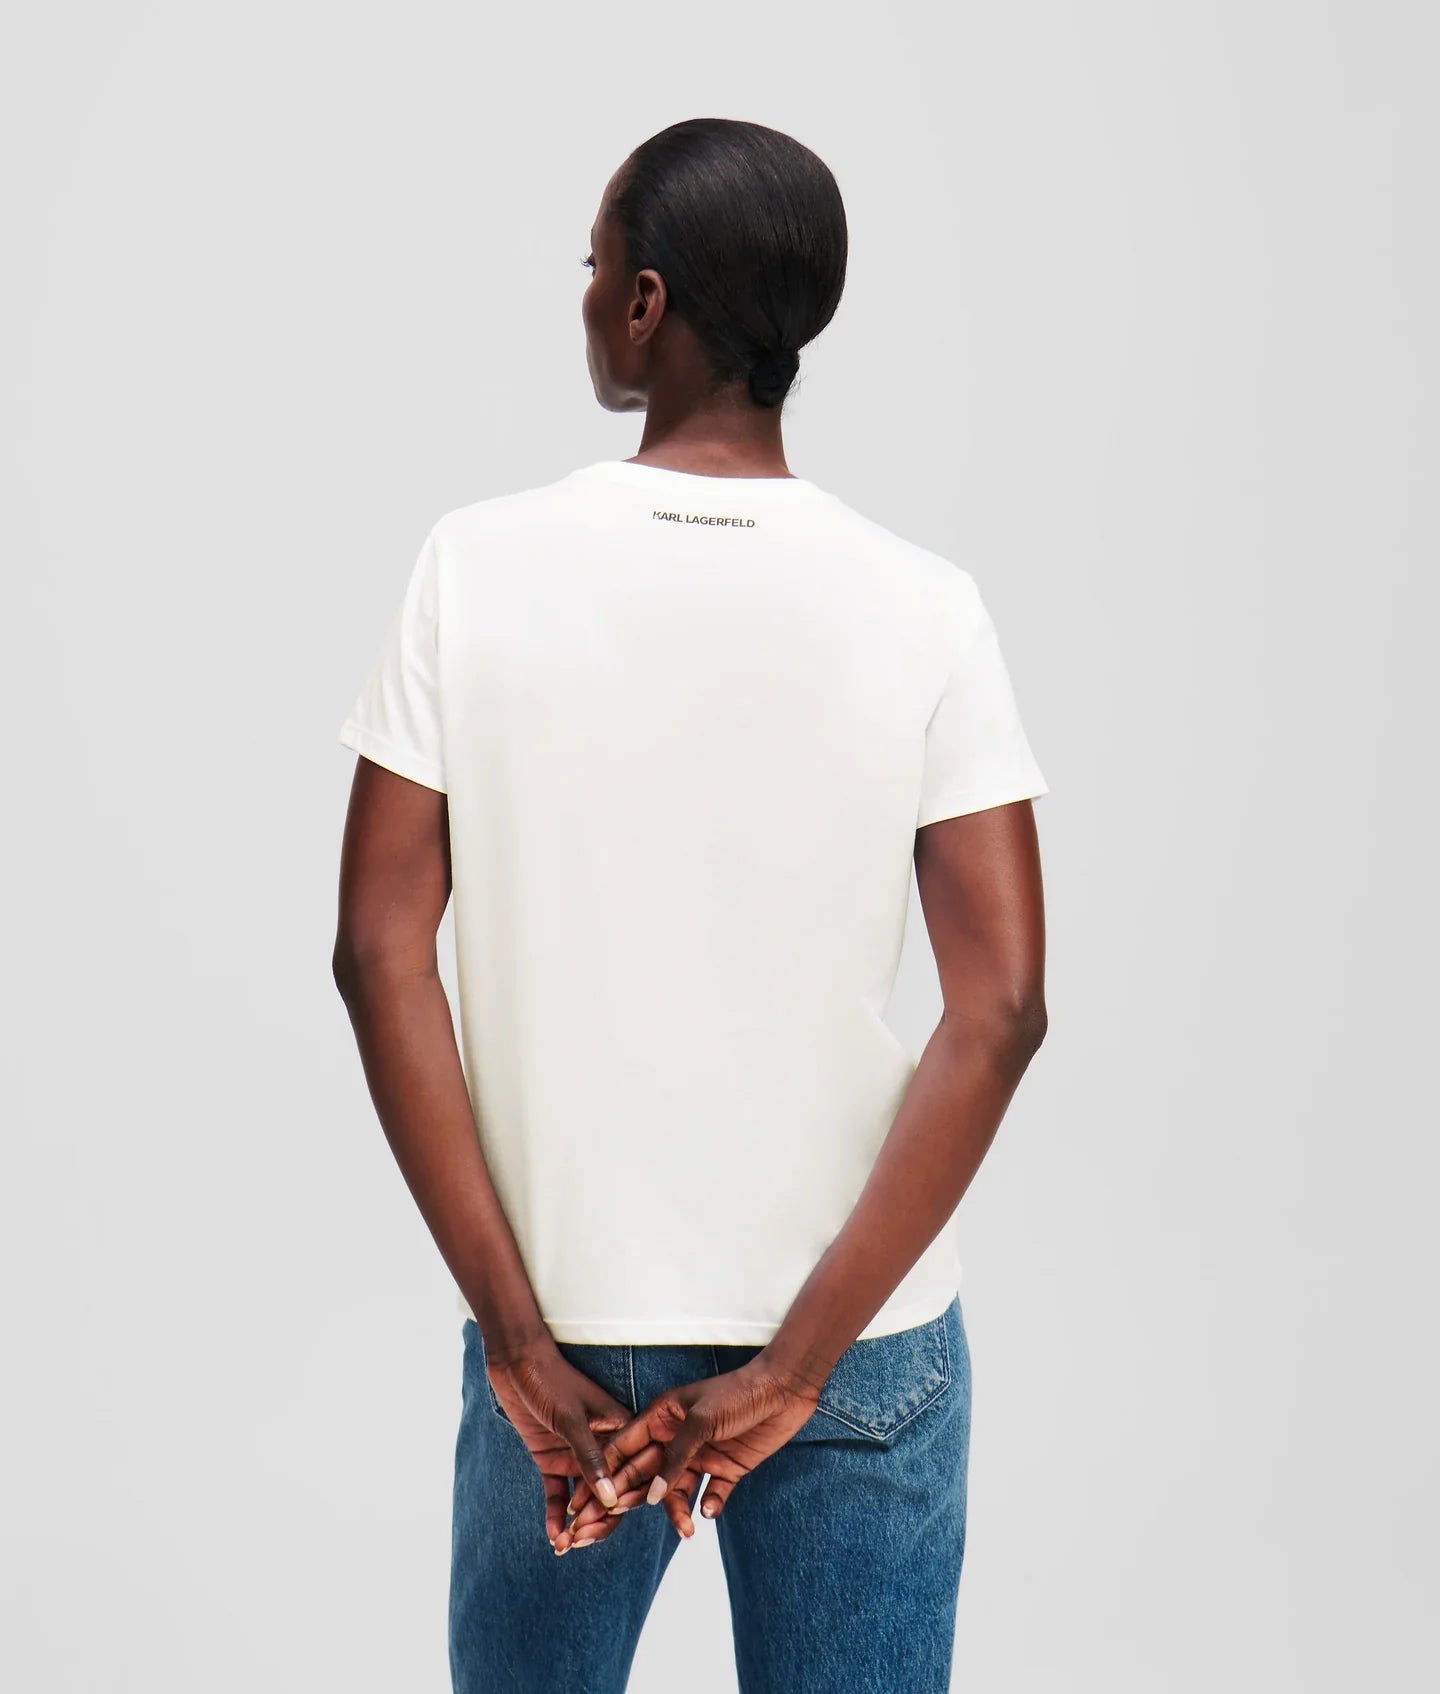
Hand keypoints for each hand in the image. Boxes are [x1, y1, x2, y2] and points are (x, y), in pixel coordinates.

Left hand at [484, 1341, 633, 1548]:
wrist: (514, 1360)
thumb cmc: (550, 1378)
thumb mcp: (570, 1417)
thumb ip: (590, 1459)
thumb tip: (609, 1500)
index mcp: (618, 1431)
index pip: (629, 1475)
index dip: (621, 1504)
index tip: (603, 1525)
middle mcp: (601, 1447)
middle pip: (608, 1494)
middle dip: (596, 1522)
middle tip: (578, 1542)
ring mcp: (575, 1454)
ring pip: (583, 1499)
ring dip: (575, 1524)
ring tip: (563, 1545)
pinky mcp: (551, 1457)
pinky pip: (557, 1492)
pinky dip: (554, 1514)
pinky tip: (552, 1537)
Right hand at [554, 1354, 823, 1550]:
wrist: (785, 1389)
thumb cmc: (738, 1393)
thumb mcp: (701, 1420)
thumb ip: (676, 1457)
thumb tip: (651, 1495)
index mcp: (663, 1418)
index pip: (626, 1448)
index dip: (606, 1473)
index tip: (587, 1502)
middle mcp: (677, 1439)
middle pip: (645, 1475)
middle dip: (629, 1499)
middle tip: (608, 1527)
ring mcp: (702, 1455)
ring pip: (677, 1491)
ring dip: (677, 1511)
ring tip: (686, 1528)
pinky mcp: (727, 1468)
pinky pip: (710, 1494)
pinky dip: (709, 1505)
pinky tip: (710, 1509)